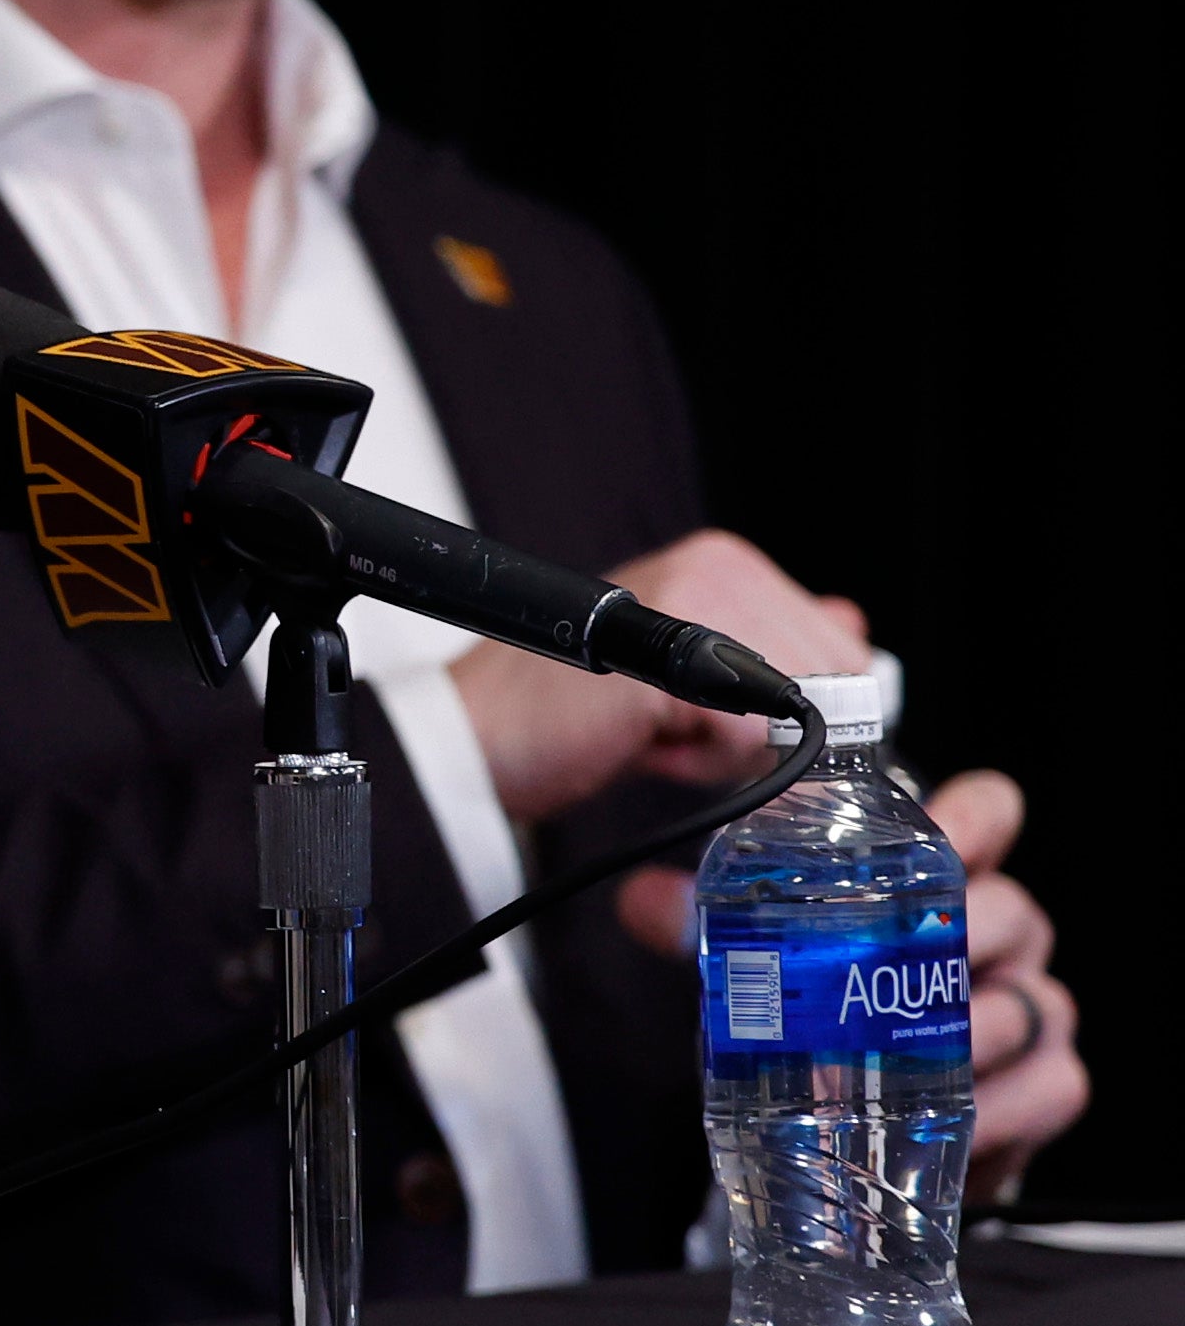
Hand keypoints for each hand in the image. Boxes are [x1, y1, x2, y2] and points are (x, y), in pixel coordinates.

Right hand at [453, 526, 865, 824]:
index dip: (800, 711)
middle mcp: (717, 566)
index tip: (727, 726)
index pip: (840, 648)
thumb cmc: (565, 714)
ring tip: (658, 733)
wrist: (474, 738)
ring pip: (794, 709)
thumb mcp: (688, 670)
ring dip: (734, 749)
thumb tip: (852, 622)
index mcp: (724, 563)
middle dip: (770, 730)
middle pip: (831, 679)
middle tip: (680, 729)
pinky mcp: (678, 655)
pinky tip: (645, 744)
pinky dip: (702, 762)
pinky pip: (748, 737)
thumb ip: (770, 645)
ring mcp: (698, 602)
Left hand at [613, 766, 1083, 1202]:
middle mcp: (1000, 938)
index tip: (943, 830)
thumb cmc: (822, 1019)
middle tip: (894, 961)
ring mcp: (1029, 1010)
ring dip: (968, 1030)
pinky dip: (1005, 1105)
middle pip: (1013, 911)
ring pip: (1029, 1001)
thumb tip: (648, 900)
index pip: (989, 817)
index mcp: (941, 885)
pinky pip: (1053, 1085)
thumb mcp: (759, 959)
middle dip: (958, 934)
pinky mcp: (1046, 1087)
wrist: (859, 1129)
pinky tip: (958, 1115)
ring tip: (902, 1055)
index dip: (976, 817)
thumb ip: (708, 923)